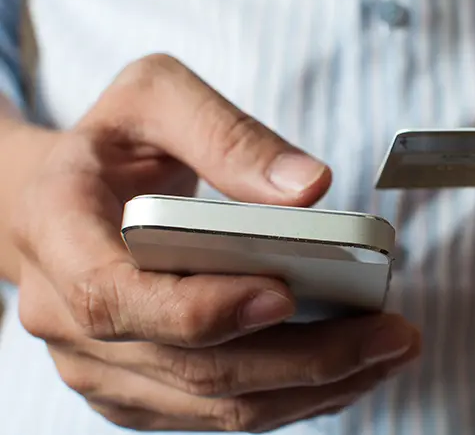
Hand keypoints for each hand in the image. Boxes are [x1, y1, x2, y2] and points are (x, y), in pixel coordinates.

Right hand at [13, 54, 420, 431]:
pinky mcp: (138, 391)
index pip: (117, 297)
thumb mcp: (155, 99)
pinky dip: (293, 397)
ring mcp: (101, 365)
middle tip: (390, 334)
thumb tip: (309, 187)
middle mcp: (66, 317)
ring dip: (314, 388)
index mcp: (56, 232)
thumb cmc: (111, 146)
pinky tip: (350, 368)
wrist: (61, 200)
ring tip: (389, 352)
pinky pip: (219, 412)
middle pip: (194, 367)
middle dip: (306, 359)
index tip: (289, 293)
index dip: (205, 308)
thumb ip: (226, 135)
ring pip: (216, 405)